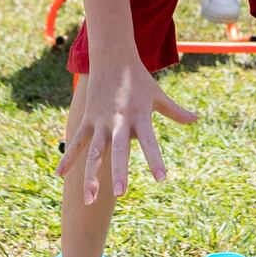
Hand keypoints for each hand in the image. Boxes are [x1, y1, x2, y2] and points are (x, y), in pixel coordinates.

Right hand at [59, 57, 199, 201]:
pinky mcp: (87, 120)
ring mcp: (100, 122)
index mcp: (139, 116)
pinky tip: (59, 175)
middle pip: (118, 150)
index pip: (149, 142)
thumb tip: (196, 120)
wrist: (112, 56)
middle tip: (120, 193)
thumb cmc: (138, 79)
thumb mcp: (158, 95)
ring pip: (93, 153)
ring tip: (89, 200)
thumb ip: (176, 112)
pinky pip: (77, 142)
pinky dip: (68, 158)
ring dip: (90, 176)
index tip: (161, 179)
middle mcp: (118, 121)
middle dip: (118, 172)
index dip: (155, 160)